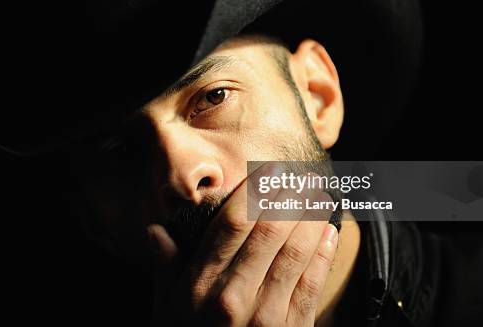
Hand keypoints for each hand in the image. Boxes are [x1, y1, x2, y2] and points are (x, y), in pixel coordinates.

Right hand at [147, 164, 338, 326]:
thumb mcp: (164, 308)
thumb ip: (163, 268)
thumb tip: (154, 230)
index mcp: (199, 286)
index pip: (231, 224)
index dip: (254, 191)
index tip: (269, 170)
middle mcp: (234, 298)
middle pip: (269, 231)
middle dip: (289, 197)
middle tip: (301, 174)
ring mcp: (268, 317)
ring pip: (297, 252)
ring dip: (311, 217)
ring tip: (319, 194)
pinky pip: (313, 284)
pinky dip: (323, 254)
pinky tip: (328, 232)